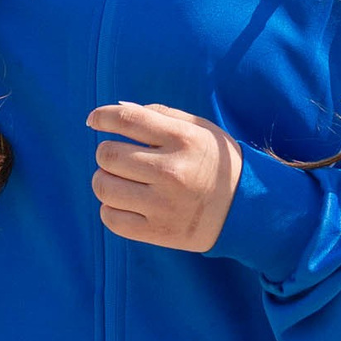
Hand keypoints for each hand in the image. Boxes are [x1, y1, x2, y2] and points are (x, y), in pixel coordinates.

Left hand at [87, 102, 242, 252]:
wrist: (247, 208)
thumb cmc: (216, 163)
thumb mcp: (198, 129)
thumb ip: (158, 114)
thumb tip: (116, 109)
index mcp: (182, 139)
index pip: (126, 119)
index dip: (102, 117)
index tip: (93, 121)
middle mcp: (172, 171)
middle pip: (108, 155)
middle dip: (106, 152)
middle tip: (120, 158)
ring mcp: (164, 204)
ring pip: (104, 187)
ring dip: (105, 180)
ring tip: (122, 180)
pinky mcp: (158, 232)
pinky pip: (111, 218)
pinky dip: (110, 208)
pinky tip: (126, 203)